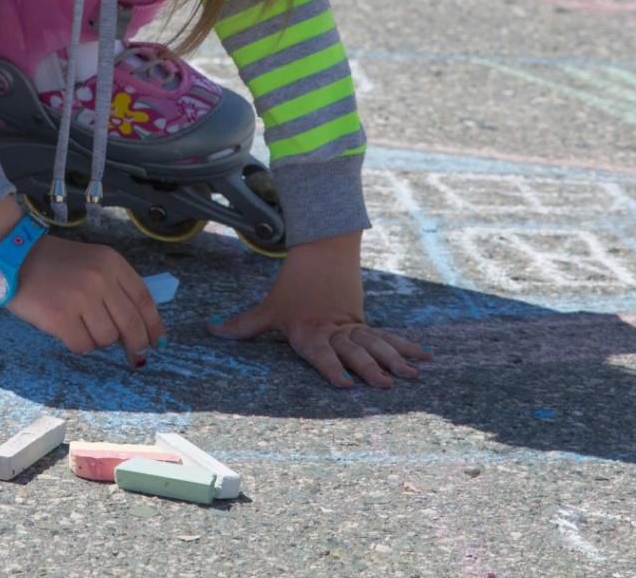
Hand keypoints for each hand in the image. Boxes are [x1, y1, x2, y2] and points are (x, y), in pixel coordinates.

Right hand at [7, 234, 164, 366]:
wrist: (13, 256)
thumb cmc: (53, 263)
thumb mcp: (92, 262)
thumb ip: (115, 286)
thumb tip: (137, 326)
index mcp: (112, 262)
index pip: (144, 299)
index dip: (154, 325)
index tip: (157, 341)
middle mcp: (100, 278)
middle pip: (131, 324)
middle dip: (137, 344)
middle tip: (136, 357)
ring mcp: (80, 298)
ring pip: (107, 338)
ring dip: (98, 340)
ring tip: (82, 326)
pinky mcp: (61, 317)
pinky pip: (83, 345)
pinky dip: (78, 344)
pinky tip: (68, 331)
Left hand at [211, 231, 426, 388]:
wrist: (324, 249)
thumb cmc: (294, 284)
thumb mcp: (270, 306)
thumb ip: (244, 325)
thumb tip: (211, 331)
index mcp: (310, 332)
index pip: (321, 354)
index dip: (332, 370)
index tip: (345, 386)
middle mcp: (334, 331)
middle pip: (354, 351)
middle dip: (370, 369)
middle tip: (385, 384)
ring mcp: (353, 326)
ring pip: (376, 344)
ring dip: (393, 360)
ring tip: (411, 376)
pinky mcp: (365, 321)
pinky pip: (387, 336)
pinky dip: (406, 346)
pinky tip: (424, 357)